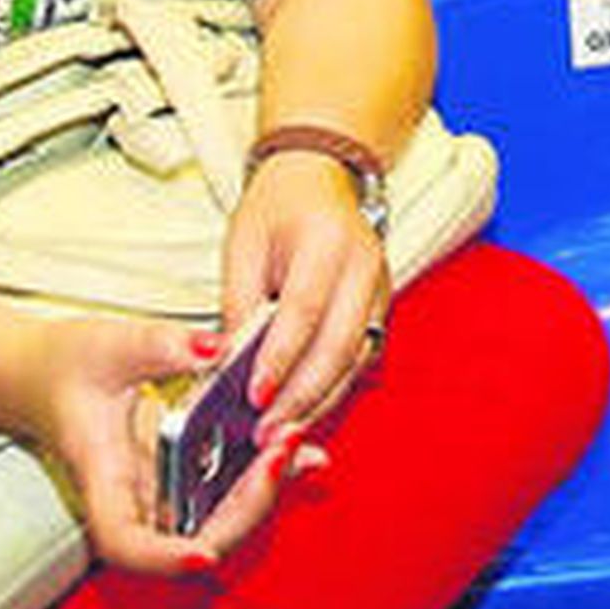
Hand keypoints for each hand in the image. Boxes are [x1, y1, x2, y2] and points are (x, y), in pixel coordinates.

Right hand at [14, 314, 297, 574]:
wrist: (43, 372)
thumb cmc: (65, 365)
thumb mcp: (109, 343)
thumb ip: (161, 345)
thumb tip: (214, 347)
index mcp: (104, 477)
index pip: (127, 542)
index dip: (166, 557)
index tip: (204, 555)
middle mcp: (135, 497)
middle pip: (191, 537)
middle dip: (244, 508)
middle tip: (283, 453)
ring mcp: (160, 489)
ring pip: (215, 516)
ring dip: (260, 492)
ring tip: (297, 444)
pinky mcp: (179, 473)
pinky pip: (224, 486)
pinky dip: (261, 472)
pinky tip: (298, 446)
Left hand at [221, 151, 390, 443]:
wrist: (319, 175)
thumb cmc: (276, 206)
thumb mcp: (243, 243)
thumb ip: (238, 303)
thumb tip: (227, 366)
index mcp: (327, 239)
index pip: (304, 309)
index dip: (279, 358)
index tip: (253, 398)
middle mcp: (364, 263)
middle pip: (339, 344)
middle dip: (302, 395)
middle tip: (266, 433)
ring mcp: (380, 285)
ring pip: (355, 359)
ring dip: (319, 401)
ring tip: (280, 432)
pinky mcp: (382, 305)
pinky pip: (361, 356)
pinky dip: (333, 388)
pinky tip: (304, 409)